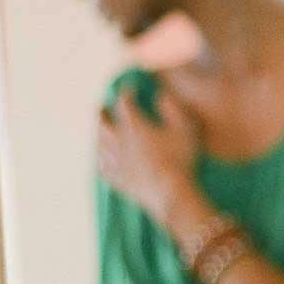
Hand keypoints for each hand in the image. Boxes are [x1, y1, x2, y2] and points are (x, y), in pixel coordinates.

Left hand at [97, 81, 202, 225]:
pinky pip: (102, 167)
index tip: (131, 89)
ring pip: (99, 143)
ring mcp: (115, 162)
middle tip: (103, 108)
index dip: (126, 93)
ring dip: (99, 134)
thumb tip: (160, 95)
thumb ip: (173, 108)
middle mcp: (119, 141)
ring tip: (102, 132)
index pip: (123, 102)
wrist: (171, 193)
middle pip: (102, 122)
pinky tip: (102, 161)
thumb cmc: (180, 158)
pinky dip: (101, 160)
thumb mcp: (185, 128)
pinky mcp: (117, 180)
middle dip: (102, 112)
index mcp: (134, 125)